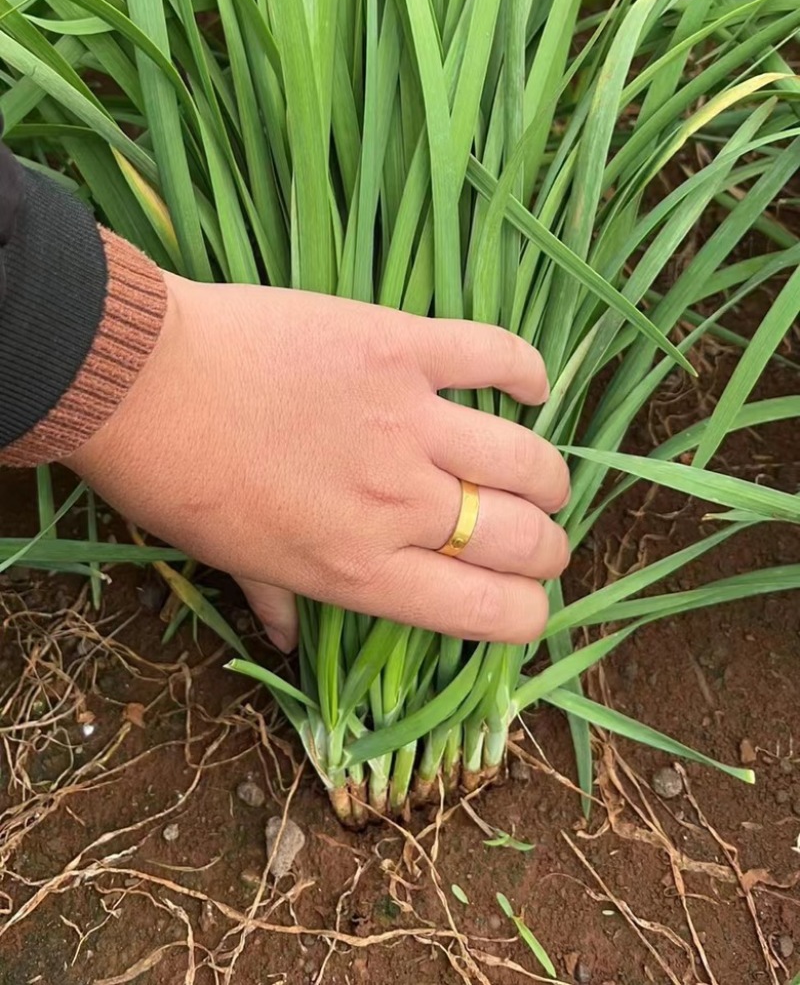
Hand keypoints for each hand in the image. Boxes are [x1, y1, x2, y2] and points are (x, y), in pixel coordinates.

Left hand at [69, 276, 569, 650]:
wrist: (140, 378)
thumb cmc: (174, 478)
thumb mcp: (227, 559)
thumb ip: (277, 598)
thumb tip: (289, 640)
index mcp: (362, 571)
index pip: (489, 612)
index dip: (526, 612)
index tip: (523, 597)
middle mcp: (401, 506)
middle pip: (523, 539)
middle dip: (547, 547)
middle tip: (538, 536)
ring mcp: (408, 422)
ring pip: (526, 459)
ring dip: (546, 475)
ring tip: (538, 474)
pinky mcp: (402, 347)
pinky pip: (495, 356)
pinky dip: (526, 371)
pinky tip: (531, 387)